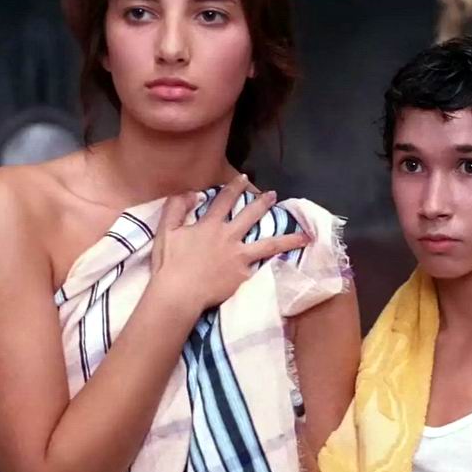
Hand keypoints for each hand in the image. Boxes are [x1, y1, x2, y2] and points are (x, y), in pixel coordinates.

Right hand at [150, 174, 309, 310]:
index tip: (244, 178)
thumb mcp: (166, 231)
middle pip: (251, 215)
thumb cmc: (169, 264)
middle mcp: (229, 237)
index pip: (225, 200)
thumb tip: (193, 193)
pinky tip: (290, 265)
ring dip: (288, 238)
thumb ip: (176, 208)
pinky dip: (275, 266)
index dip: (234, 187)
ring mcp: (239, 256)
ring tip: (304, 235)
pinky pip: (261, 268)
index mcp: (210, 225)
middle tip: (273, 195)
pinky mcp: (244, 275)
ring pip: (269, 244)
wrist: (179, 293)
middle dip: (263, 203)